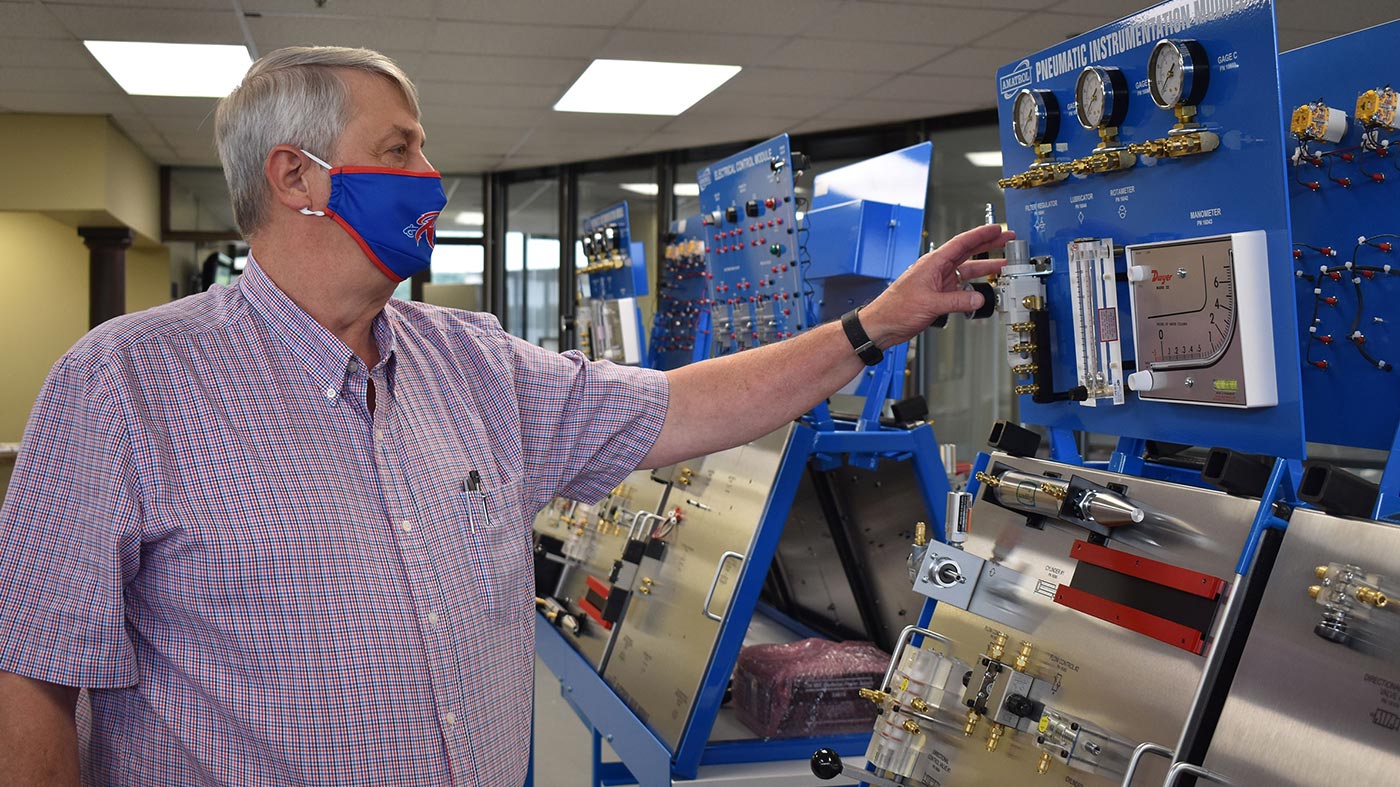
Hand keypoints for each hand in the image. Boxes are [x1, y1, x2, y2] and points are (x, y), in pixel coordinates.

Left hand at [859, 224, 1014, 347]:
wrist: (881, 325)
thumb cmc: (895, 309)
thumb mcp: (930, 304)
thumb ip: (957, 301)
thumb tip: (978, 298)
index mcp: (932, 263)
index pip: (961, 243)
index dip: (981, 234)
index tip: (997, 229)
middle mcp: (936, 270)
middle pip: (967, 252)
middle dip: (988, 245)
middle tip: (1006, 239)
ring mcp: (937, 282)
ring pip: (966, 270)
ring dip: (985, 267)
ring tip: (1004, 264)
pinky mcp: (938, 295)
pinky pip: (961, 288)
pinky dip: (974, 287)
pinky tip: (984, 290)